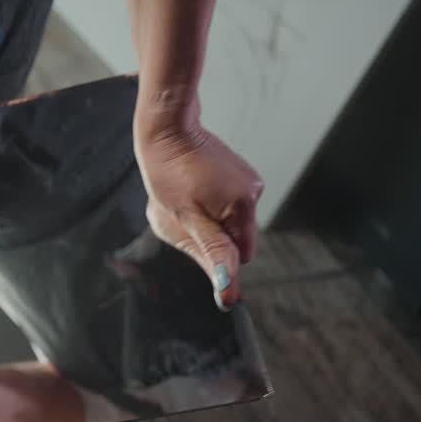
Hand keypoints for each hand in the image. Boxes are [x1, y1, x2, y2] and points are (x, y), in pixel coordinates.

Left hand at [134, 121, 263, 310]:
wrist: (167, 131)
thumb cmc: (168, 174)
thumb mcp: (185, 220)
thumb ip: (211, 253)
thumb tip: (228, 290)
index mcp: (242, 206)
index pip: (240, 255)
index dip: (216, 252)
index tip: (194, 236)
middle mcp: (253, 193)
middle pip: (236, 236)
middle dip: (212, 233)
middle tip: (185, 213)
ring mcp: (249, 181)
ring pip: (230, 219)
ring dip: (209, 216)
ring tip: (187, 196)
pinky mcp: (240, 173)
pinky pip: (228, 201)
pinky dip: (210, 201)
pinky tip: (193, 185)